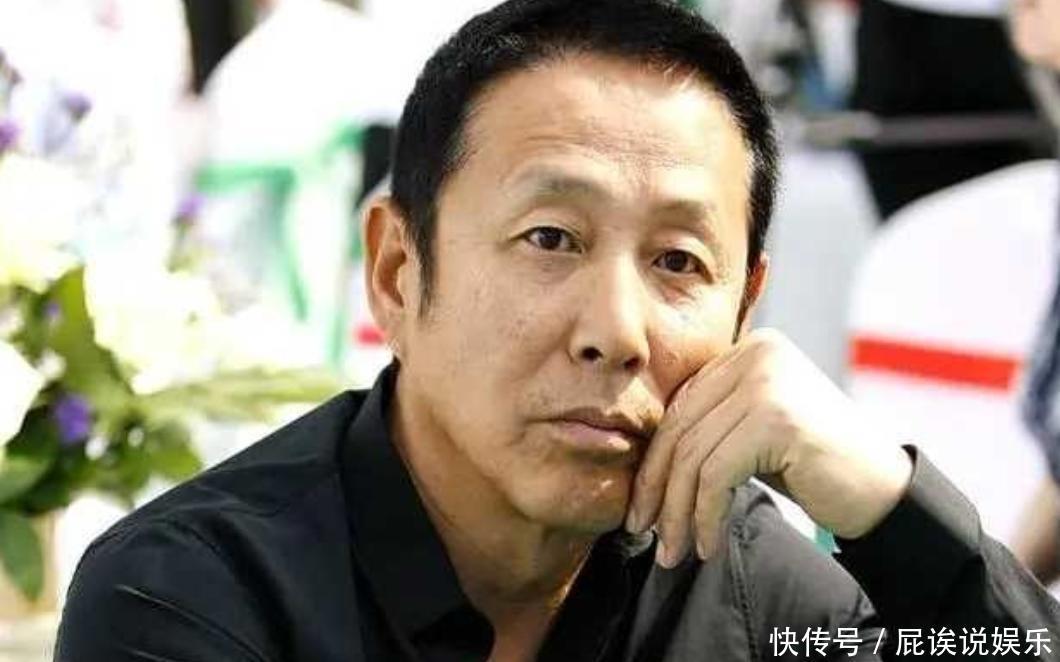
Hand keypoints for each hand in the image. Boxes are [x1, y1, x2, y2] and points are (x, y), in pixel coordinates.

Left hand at [625, 329, 912, 567]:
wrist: (884, 492)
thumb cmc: (813, 467)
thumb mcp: (752, 433)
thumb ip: (709, 424)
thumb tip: (642, 457)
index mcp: (749, 349)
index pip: (681, 405)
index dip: (654, 459)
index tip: (642, 505)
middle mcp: (757, 355)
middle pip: (681, 428)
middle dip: (656, 487)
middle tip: (641, 530)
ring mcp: (767, 383)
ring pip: (692, 456)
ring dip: (678, 513)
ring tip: (672, 551)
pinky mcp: (776, 419)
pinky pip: (716, 476)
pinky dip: (705, 518)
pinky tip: (708, 546)